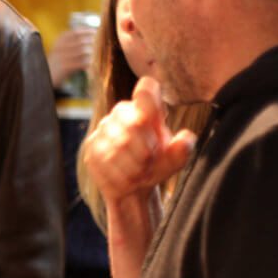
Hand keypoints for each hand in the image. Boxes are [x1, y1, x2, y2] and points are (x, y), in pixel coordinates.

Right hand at [47, 28, 96, 86]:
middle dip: (90, 42)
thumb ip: (70, 43)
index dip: (86, 31)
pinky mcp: (65, 67)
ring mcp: (62, 57)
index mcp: (58, 42)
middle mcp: (60, 48)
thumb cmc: (56, 63)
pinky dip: (87, 63)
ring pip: (83, 51)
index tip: (94, 31)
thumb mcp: (59, 50)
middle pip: (81, 41)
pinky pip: (81, 63)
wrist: (45, 78)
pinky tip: (87, 66)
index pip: (74, 32)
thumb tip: (88, 36)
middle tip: (96, 44)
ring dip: (90, 54)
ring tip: (91, 57)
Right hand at [82, 77, 194, 209]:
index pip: (147, 91)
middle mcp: (123, 113)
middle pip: (135, 125)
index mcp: (147, 109)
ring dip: (133, 167)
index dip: (147, 96)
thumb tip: (186, 137)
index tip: (149, 109)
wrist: (131, 187)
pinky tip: (123, 178)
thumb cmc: (155, 166)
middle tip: (149, 165)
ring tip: (138, 174)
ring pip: (119, 147)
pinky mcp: (91, 146)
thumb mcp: (173, 161)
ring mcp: (104, 128)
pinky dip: (118, 175)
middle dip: (145, 151)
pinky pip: (104, 160)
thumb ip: (181, 150)